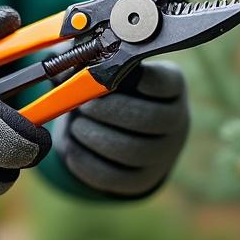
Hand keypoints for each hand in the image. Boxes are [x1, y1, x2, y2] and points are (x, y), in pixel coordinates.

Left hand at [55, 61, 188, 197]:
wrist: (126, 132)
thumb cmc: (115, 92)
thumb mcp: (113, 71)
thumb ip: (92, 60)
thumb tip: (62, 62)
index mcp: (172, 86)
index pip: (163, 82)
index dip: (135, 79)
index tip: (108, 76)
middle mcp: (176, 121)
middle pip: (148, 119)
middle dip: (108, 111)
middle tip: (84, 106)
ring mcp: (164, 153)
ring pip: (132, 151)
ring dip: (95, 136)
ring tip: (77, 126)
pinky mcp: (143, 179)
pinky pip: (115, 177)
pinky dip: (87, 162)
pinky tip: (73, 147)